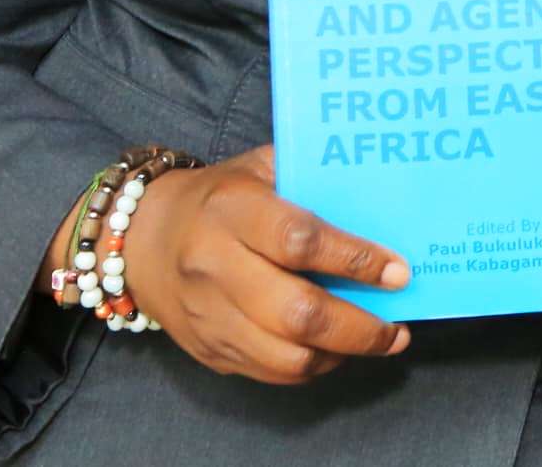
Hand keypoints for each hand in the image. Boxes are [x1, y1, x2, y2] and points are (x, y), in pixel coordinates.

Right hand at [115, 144, 414, 382]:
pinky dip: (314, 366)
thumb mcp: (258, 168)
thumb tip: (381, 200)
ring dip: (344, 354)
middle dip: (359, 326)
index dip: (354, 260)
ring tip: (381, 340)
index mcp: (231, 212)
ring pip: (286, 355)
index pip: (299, 242)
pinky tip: (339, 350)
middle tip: (397, 326)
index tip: (398, 272)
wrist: (142, 240)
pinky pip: (270, 372)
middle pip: (296, 313)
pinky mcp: (209, 350)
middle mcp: (215, 267)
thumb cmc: (217, 197)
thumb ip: (310, 178)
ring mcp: (209, 316)